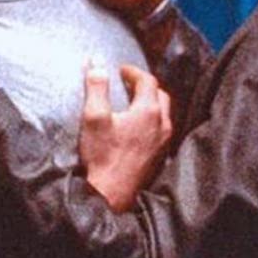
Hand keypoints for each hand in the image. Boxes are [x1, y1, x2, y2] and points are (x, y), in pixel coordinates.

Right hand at [79, 62, 171, 211]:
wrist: (111, 194)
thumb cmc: (103, 155)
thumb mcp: (94, 117)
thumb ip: (97, 87)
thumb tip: (97, 63)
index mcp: (148, 111)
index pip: (147, 80)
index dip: (133, 71)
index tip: (120, 70)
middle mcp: (162, 124)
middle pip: (160, 95)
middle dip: (145, 85)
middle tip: (128, 84)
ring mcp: (163, 141)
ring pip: (163, 113)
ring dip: (150, 103)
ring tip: (132, 103)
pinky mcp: (160, 156)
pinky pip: (161, 130)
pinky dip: (152, 120)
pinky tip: (137, 128)